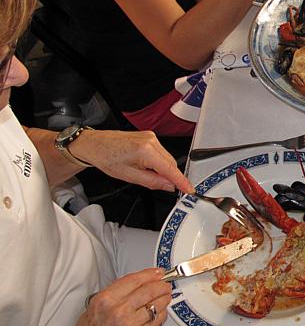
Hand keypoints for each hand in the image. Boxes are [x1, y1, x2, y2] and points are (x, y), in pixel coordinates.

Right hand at [58, 269, 169, 325]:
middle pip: (149, 290)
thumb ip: (114, 296)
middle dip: (161, 285)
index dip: (150, 274)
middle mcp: (118, 310)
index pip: (134, 279)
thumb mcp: (93, 309)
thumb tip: (134, 286)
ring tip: (165, 297)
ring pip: (156, 304)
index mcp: (105, 300)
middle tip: (165, 285)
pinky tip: (160, 313)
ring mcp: (130, 325)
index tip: (157, 273)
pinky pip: (157, 321)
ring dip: (164, 299)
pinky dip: (161, 315)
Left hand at [70, 129, 193, 193]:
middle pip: (170, 163)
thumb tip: (169, 186)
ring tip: (143, 172)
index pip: (170, 169)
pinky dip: (158, 161)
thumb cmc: (106, 158)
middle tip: (161, 186)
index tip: (189, 189)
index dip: (181, 181)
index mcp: (146, 150)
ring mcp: (151, 136)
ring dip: (163, 168)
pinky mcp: (149, 136)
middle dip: (169, 176)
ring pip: (167, 158)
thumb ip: (152, 182)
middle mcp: (151, 140)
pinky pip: (161, 152)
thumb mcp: (129, 176)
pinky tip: (145, 165)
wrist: (94, 144)